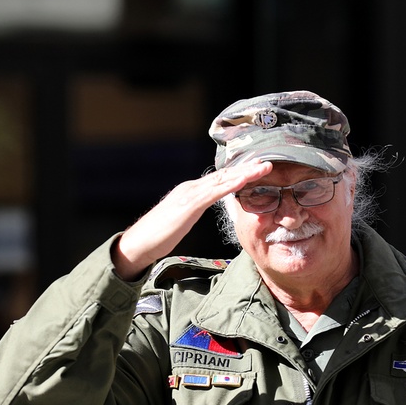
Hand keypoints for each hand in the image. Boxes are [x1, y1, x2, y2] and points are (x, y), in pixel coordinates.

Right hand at [113, 160, 272, 279]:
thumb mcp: (181, 219)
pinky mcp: (189, 205)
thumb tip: (203, 207)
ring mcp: (189, 195)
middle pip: (224, 175)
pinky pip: (215, 193)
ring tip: (264, 167)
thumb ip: (193, 210)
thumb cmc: (158, 236)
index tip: (256, 168)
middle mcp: (190, 188)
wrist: (138, 243)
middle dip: (246, 168)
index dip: (239, 172)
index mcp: (190, 192)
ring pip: (223, 180)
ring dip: (245, 172)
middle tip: (267, 161)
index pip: (219, 179)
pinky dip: (232, 185)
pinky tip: (245, 180)